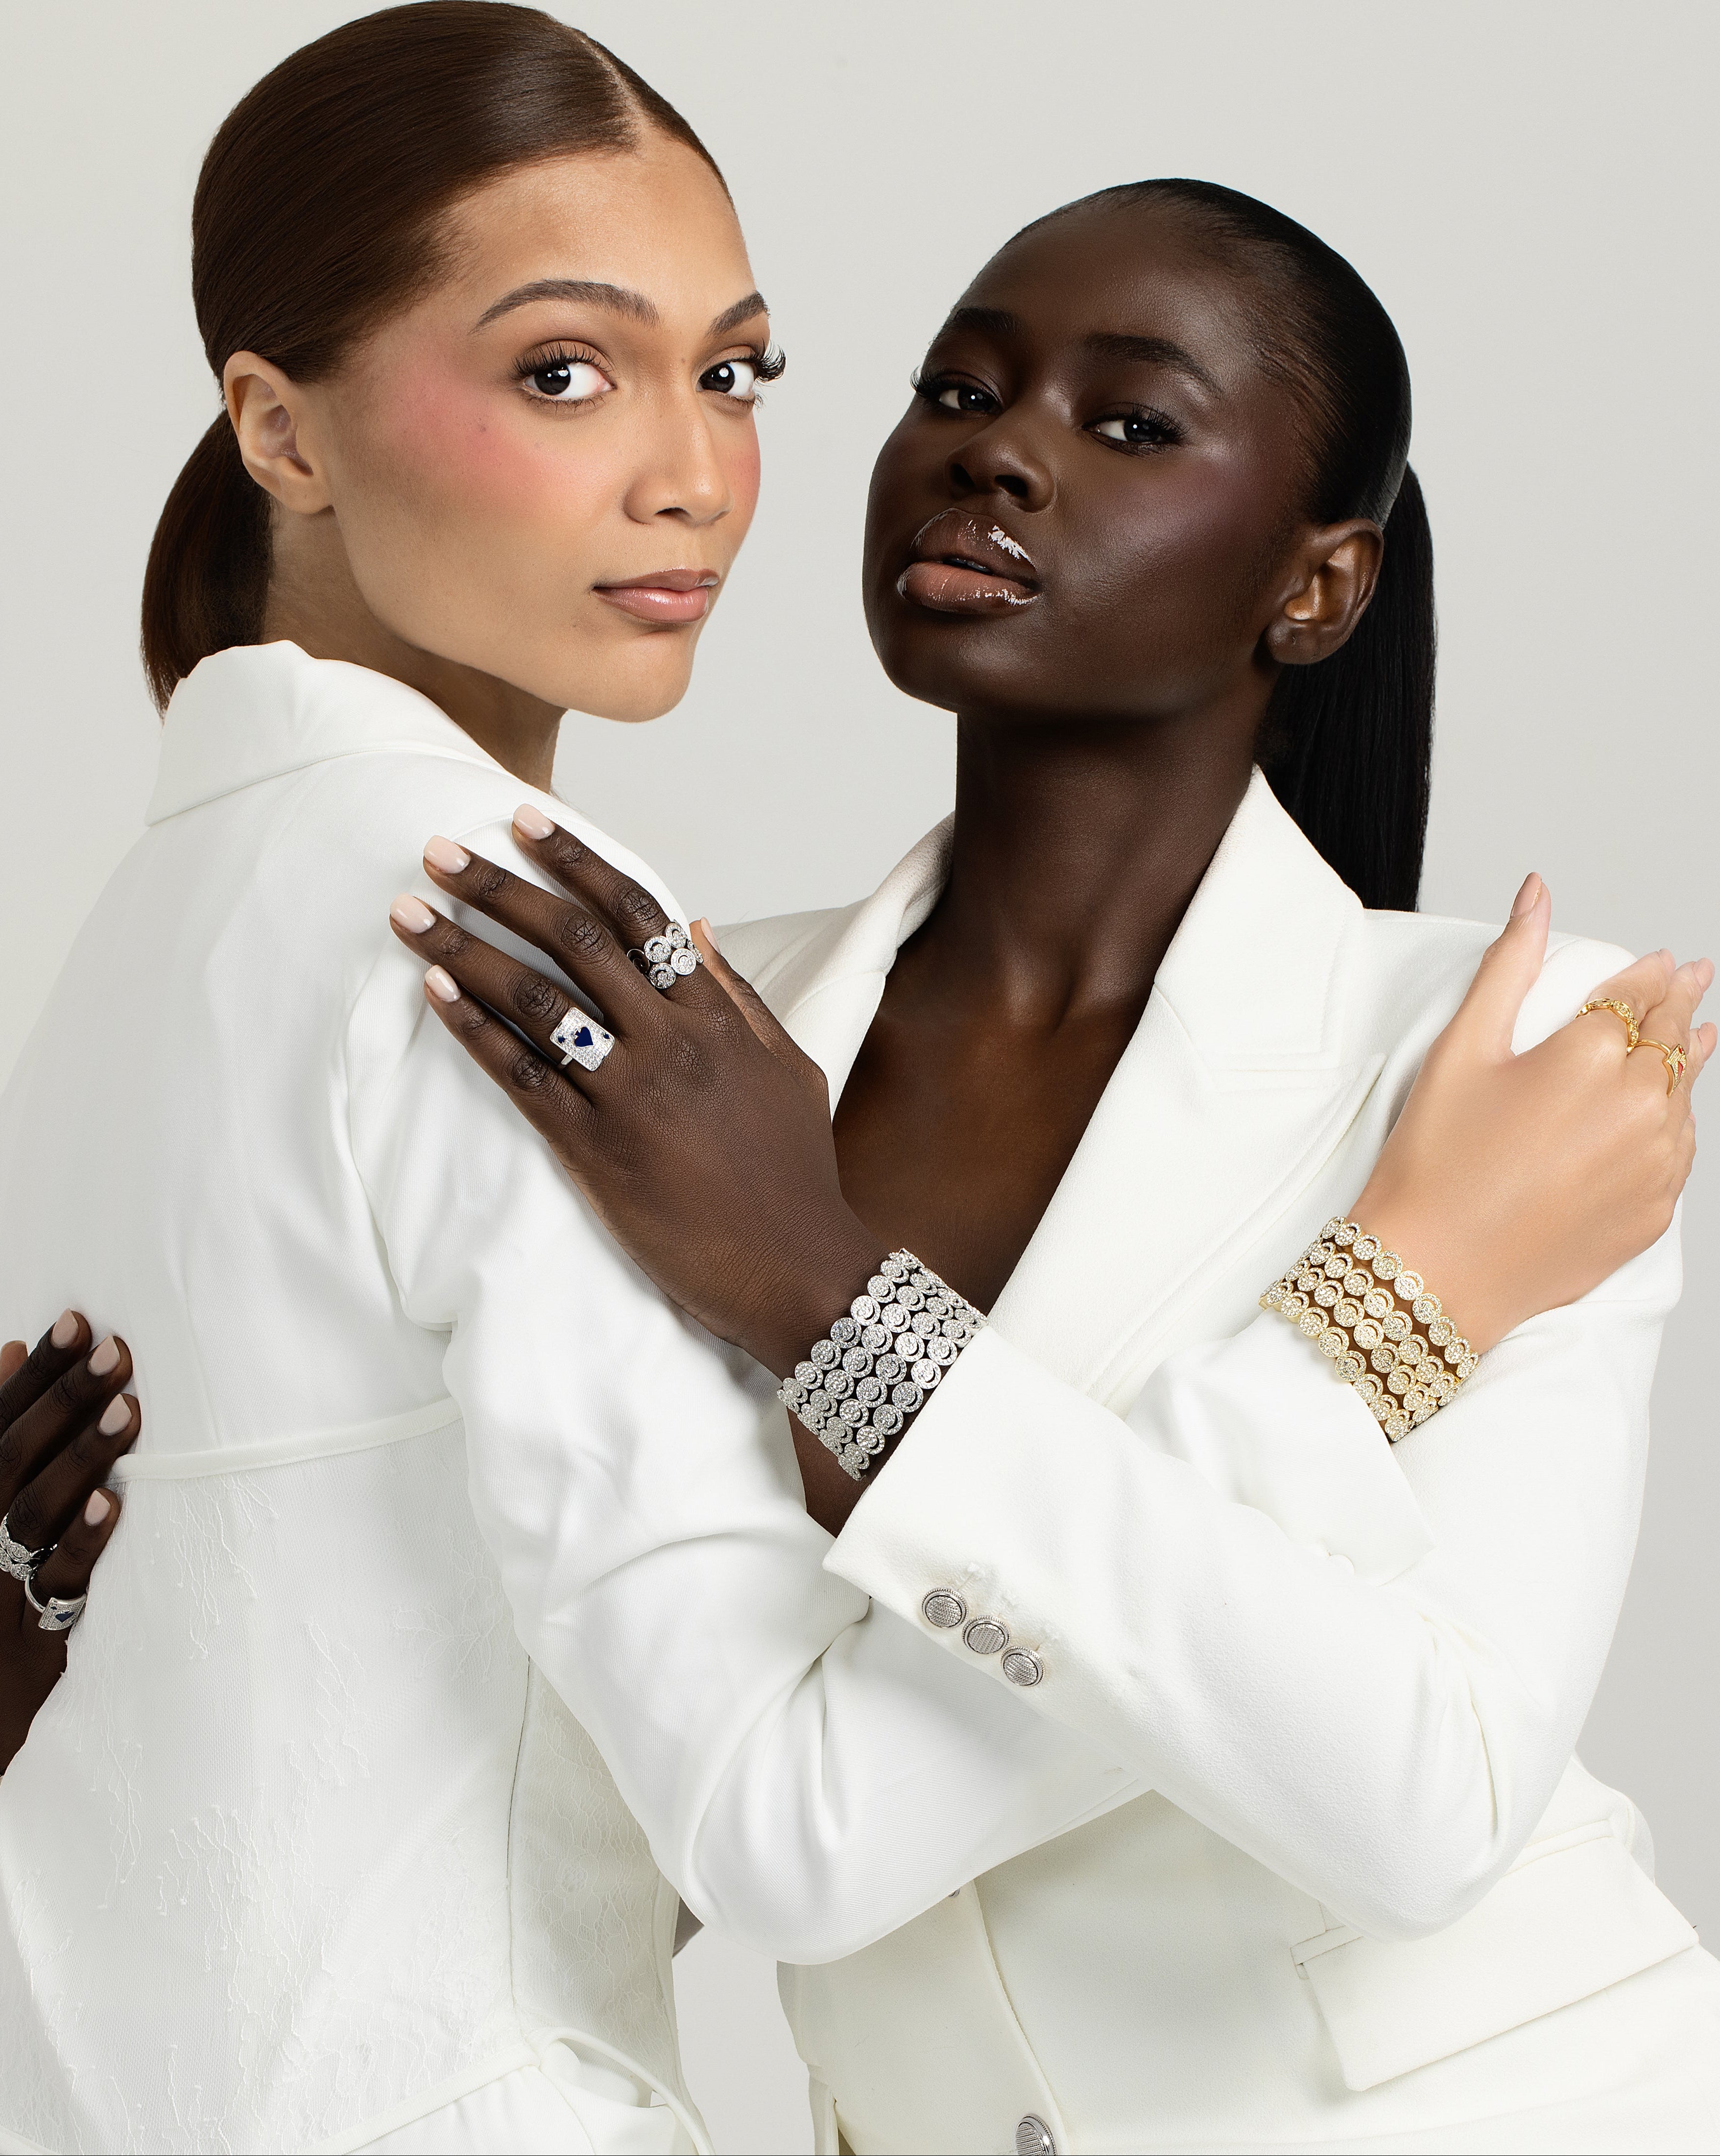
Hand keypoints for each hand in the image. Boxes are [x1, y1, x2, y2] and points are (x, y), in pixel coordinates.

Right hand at [1, 1314, 137, 1773]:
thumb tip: (6, 1348)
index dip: (32, 1372)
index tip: (75, 1319)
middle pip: (10, 1456)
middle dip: (62, 1399)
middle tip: (114, 1347)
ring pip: (32, 1514)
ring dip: (79, 1459)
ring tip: (126, 1408)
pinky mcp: (26, 1641)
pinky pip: (57, 1586)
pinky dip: (81, 1545)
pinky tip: (110, 1505)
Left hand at [390, 821, 885, 1376]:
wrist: (798, 1268)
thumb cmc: (797, 1172)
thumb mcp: (788, 1066)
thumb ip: (739, 994)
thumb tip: (696, 925)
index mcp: (716, 1016)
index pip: (638, 914)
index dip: (575, 862)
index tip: (523, 821)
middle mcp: (671, 1043)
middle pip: (573, 941)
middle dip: (501, 888)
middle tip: (439, 850)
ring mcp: (631, 1095)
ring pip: (535, 1001)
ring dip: (464, 948)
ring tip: (408, 911)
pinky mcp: (597, 1151)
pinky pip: (521, 1076)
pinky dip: (473, 1029)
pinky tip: (432, 990)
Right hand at [1353, 876, 1711, 1349]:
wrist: (1437, 1273)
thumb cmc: (1435, 1161)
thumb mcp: (1462, 1049)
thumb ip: (1509, 964)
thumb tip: (1538, 893)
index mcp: (1590, 1057)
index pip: (1640, 994)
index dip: (1652, 973)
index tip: (1663, 960)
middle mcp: (1638, 1107)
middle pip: (1674, 1039)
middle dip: (1681, 1005)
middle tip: (1693, 978)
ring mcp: (1653, 1165)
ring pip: (1686, 1096)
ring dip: (1685, 1063)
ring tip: (1693, 1039)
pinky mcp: (1652, 1213)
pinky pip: (1679, 1154)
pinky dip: (1675, 1125)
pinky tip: (1666, 1117)